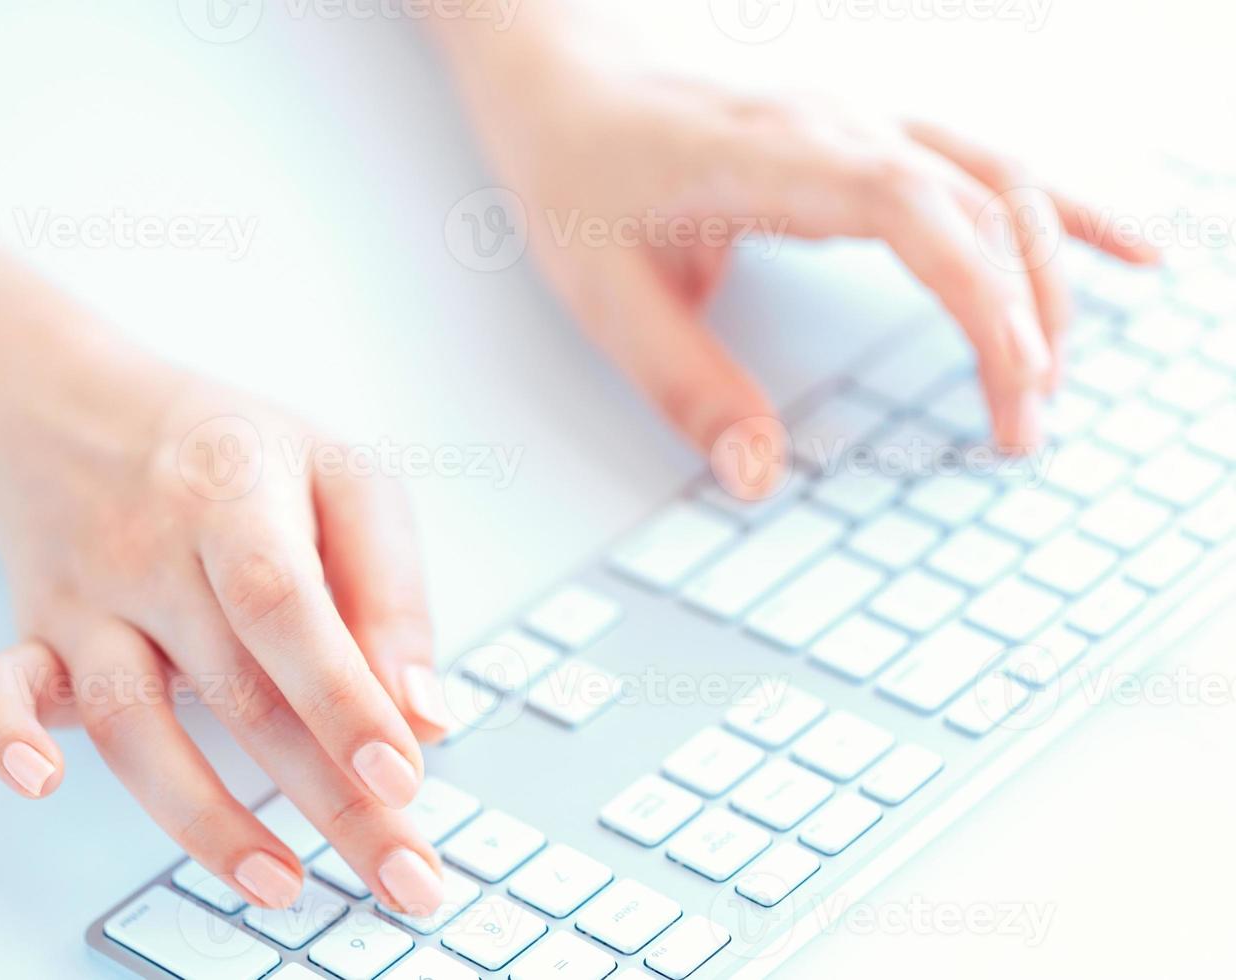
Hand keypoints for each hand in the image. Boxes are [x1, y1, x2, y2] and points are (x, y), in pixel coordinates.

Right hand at [0, 356, 449, 914]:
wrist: (72, 405)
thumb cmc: (232, 450)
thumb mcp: (339, 476)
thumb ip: (388, 589)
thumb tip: (425, 717)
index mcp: (236, 498)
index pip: (284, 604)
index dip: (341, 693)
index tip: (401, 776)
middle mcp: (153, 552)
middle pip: (237, 689)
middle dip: (327, 797)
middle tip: (402, 877)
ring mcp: (86, 597)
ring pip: (132, 720)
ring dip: (202, 815)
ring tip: (281, 886)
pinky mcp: (36, 632)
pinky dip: (1, 737)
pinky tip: (40, 785)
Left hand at [442, 26, 1158, 487]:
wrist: (566, 88)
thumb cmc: (577, 179)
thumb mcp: (604, 297)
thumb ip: (684, 387)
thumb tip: (757, 477)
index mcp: (767, 158)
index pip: (913, 212)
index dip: (979, 298)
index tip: (1010, 390)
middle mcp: (833, 125)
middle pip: (977, 203)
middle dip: (1023, 319)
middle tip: (1023, 428)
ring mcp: (860, 122)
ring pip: (997, 182)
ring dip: (1044, 277)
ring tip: (1057, 376)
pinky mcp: (870, 136)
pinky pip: (988, 163)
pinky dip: (1061, 212)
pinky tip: (1123, 250)